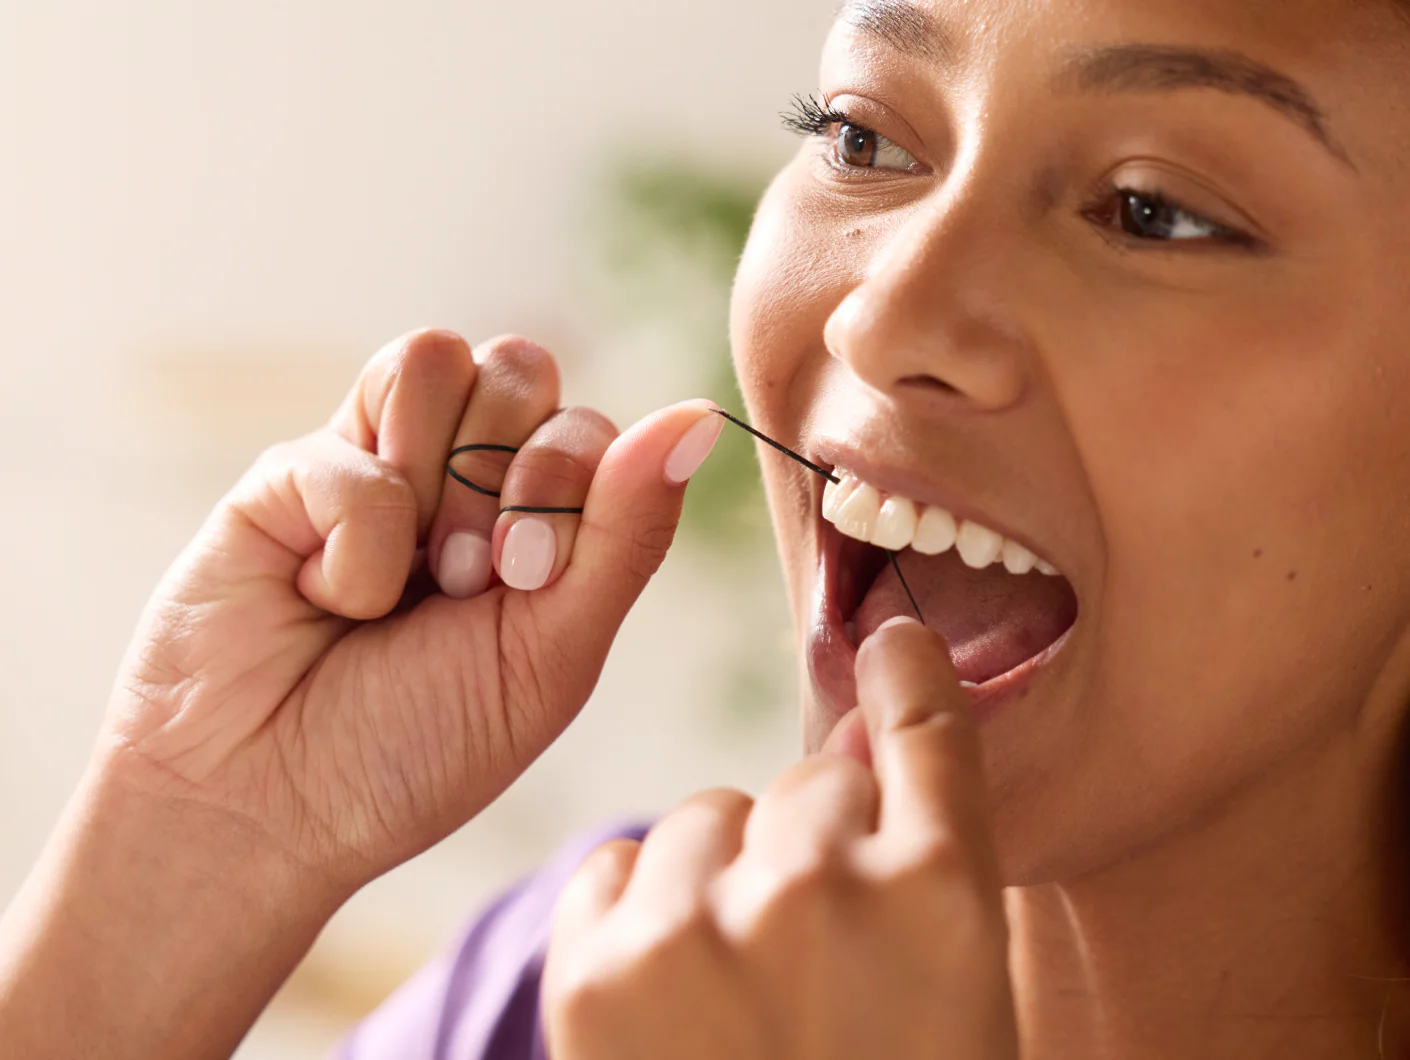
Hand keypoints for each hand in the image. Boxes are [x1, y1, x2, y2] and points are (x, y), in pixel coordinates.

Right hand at [105, 329, 721, 893]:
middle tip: (465, 583)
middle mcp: (458, 473)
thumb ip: (627, 531)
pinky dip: (353, 546)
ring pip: (434, 357)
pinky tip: (326, 600)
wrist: (272, 808)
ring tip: (404, 586)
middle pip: (521, 365)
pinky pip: (349, 447)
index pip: (589, 419)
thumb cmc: (420, 746)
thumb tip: (700, 413)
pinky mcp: (288, 474)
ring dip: (430, 491)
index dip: (568, 480)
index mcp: (537, 514)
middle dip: (503, 482)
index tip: (525, 579)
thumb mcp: (554, 652)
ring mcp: (373, 463)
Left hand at [544, 618, 1018, 1059]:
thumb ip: (919, 862)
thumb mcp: (952, 994)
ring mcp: (704, 927)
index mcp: (947, 898)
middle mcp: (826, 887)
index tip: (892, 641)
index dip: (905, 673)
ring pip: (709, 815)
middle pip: (809, 778)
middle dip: (817, 840)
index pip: (926, 730)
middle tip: (820, 955)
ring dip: (724, 878)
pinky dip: (636, 908)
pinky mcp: (597, 971)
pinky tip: (666, 991)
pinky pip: (614, 863)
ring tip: (741, 996)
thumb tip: (858, 736)